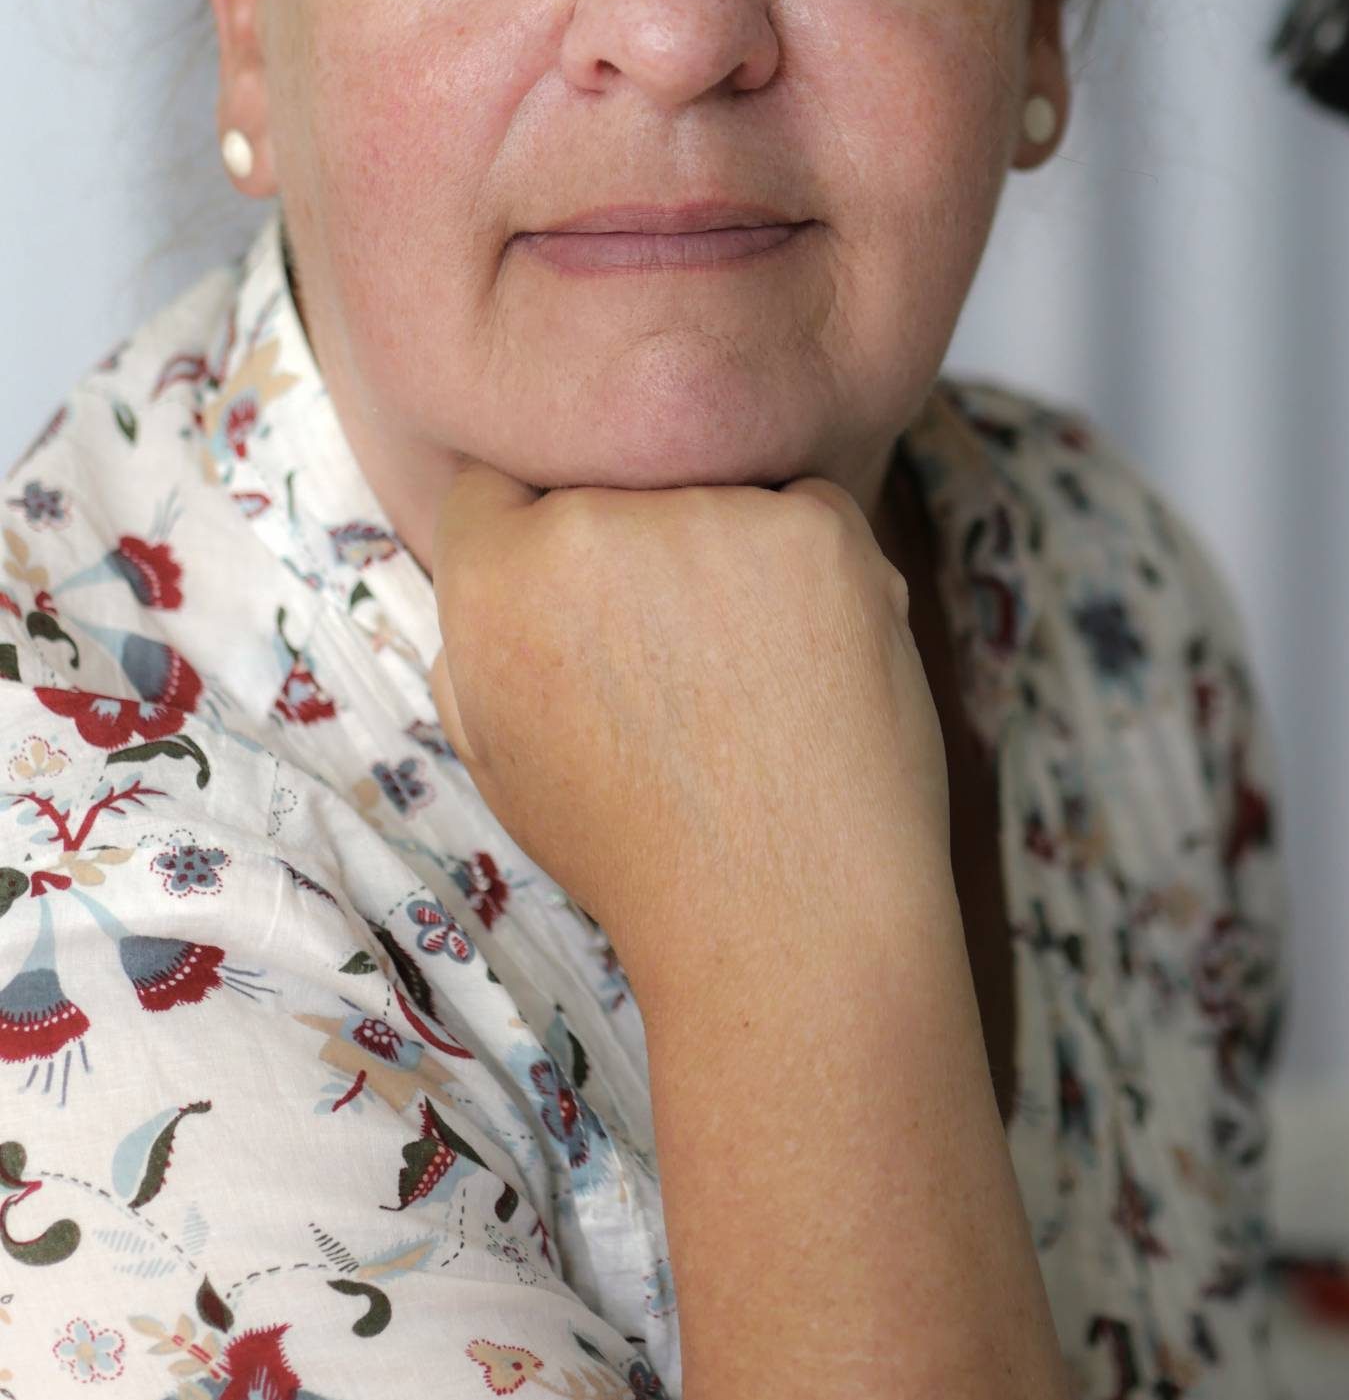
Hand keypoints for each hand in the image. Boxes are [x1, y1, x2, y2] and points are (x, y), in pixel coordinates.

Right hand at [427, 462, 952, 997]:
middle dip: (638, 544)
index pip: (499, 483)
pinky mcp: (819, 526)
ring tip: (749, 679)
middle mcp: (590, 526)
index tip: (585, 599)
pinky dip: (815, 566)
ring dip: (729, 553)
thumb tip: (498, 540)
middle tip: (678, 655)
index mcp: (494, 579)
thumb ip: (477, 634)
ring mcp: (712, 517)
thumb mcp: (500, 753)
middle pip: (611, 483)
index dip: (540, 539)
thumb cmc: (640, 847)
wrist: (788, 916)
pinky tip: (810, 664)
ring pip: (714, 491)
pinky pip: (808, 507)